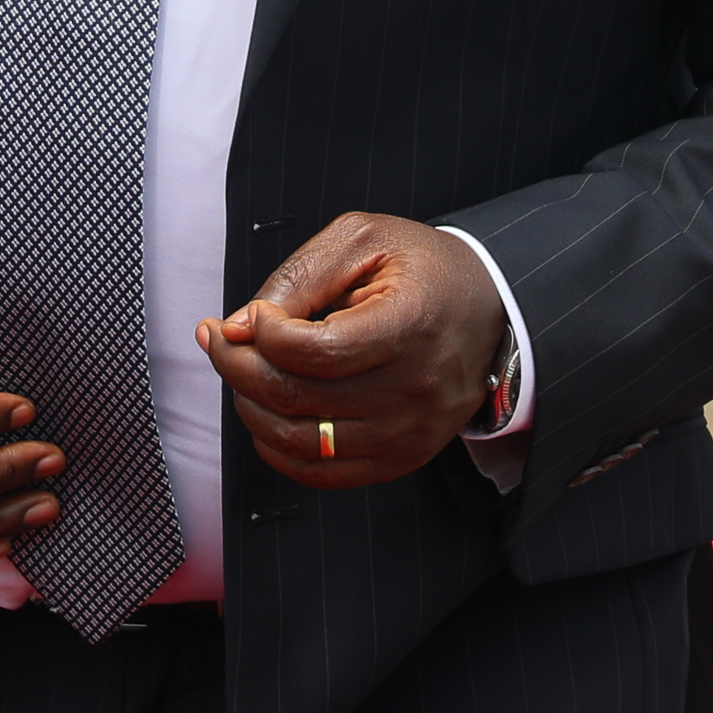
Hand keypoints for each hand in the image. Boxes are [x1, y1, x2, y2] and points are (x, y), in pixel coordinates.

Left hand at [197, 212, 506, 489]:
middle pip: (298, 397)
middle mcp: (415, 389)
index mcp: (410, 325)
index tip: (255, 314)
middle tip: (222, 340)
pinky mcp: (403, 457)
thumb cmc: (421, 268)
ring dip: (251, 407)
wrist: (490, 308)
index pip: (314, 351)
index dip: (263, 333)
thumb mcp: (362, 240)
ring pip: (302, 441)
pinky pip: (324, 473)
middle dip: (237, 366)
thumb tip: (238, 327)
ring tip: (243, 371)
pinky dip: (278, 449)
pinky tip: (266, 413)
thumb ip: (296, 278)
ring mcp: (411, 432)